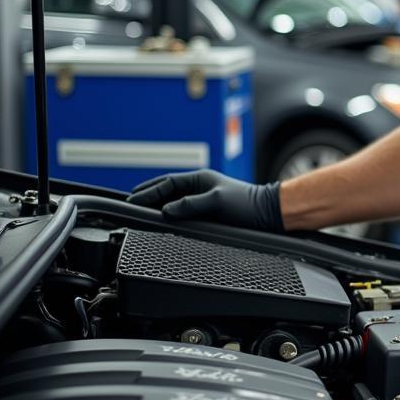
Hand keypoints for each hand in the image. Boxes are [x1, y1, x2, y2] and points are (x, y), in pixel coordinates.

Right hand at [127, 170, 283, 231]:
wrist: (269, 214)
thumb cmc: (248, 204)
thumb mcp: (218, 202)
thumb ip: (191, 204)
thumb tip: (167, 210)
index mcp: (200, 179)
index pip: (166, 183)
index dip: (148, 191)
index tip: (132, 199)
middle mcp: (200, 187)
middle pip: (167, 190)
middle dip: (148, 195)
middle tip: (130, 202)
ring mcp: (204, 199)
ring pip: (175, 200)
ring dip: (159, 204)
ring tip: (142, 210)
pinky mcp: (210, 212)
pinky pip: (184, 211)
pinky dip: (171, 214)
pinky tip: (165, 220)